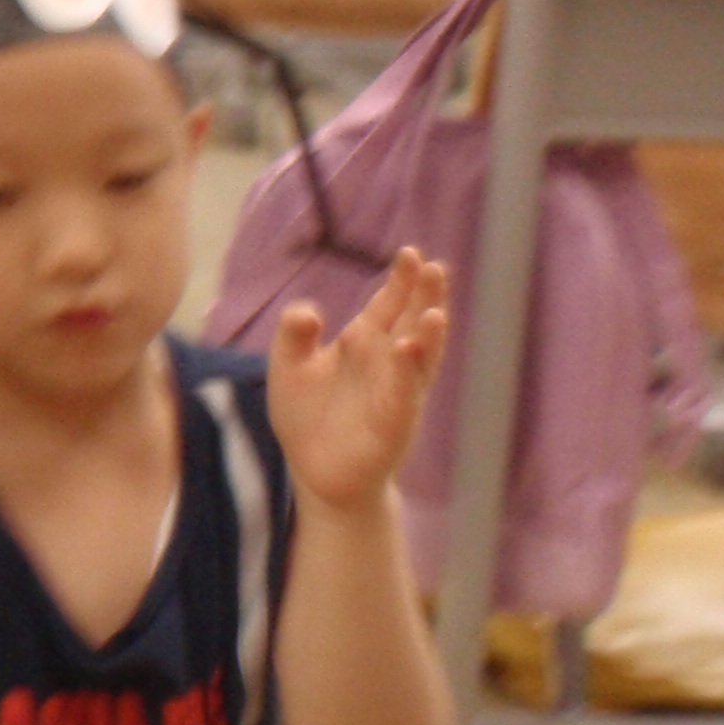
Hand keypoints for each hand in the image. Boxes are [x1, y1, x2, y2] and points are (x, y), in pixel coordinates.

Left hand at [266, 249, 450, 510]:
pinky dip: (406, 373)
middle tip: (435, 267)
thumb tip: (307, 310)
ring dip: (429, 336)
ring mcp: (396, 392)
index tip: (411, 253)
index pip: (387, 305)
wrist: (316, 471)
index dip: (401, 281)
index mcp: (363, 343)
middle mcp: (386, 362)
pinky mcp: (394, 422)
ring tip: (434, 310)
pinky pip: (403, 393)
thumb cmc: (307, 416)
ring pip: (419, 358)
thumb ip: (294, 336)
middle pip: (412, 323)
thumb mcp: (288, 368)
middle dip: (424, 297)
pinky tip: (407, 350)